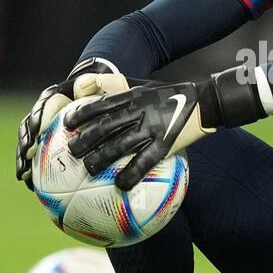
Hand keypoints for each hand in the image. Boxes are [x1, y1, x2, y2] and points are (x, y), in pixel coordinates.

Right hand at [15, 57, 131, 189]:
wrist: (96, 97)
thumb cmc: (100, 93)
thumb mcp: (100, 85)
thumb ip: (94, 83)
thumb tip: (85, 85)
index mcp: (54, 97)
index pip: (42, 107)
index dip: (38, 117)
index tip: (38, 130)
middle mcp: (44, 113)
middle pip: (28, 128)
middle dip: (25, 142)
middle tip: (28, 154)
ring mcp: (42, 129)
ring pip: (27, 144)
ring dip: (23, 159)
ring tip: (24, 174)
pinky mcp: (45, 143)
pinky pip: (36, 157)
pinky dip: (34, 170)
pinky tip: (33, 186)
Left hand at [65, 81, 214, 190]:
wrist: (204, 102)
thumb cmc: (172, 95)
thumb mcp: (146, 87)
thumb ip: (125, 90)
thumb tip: (100, 91)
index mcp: (132, 97)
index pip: (102, 105)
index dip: (82, 115)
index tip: (68, 124)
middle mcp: (139, 111)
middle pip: (106, 126)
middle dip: (85, 139)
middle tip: (72, 151)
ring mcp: (152, 128)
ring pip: (120, 144)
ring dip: (101, 157)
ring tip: (89, 168)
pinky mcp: (165, 144)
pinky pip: (144, 162)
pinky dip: (131, 174)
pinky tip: (121, 185)